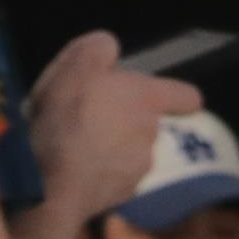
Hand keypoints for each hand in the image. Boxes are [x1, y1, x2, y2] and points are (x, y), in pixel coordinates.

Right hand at [26, 33, 198, 223]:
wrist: (52, 183)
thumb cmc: (66, 118)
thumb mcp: (75, 69)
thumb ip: (97, 51)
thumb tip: (109, 45)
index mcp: (147, 100)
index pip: (186, 96)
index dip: (176, 95)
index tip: (161, 98)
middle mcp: (154, 133)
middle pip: (147, 122)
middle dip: (124, 119)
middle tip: (86, 117)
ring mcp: (141, 167)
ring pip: (130, 150)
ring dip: (110, 146)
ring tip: (74, 144)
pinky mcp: (124, 193)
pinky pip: (114, 176)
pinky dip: (100, 172)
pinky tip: (73, 168)